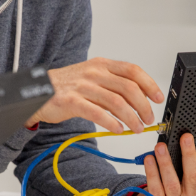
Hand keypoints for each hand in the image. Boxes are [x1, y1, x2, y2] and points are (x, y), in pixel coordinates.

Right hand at [26, 58, 164, 133]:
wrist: (36, 91)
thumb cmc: (67, 87)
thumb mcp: (92, 78)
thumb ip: (113, 86)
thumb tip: (138, 100)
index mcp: (102, 65)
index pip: (133, 71)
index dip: (149, 84)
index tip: (158, 98)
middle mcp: (94, 72)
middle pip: (129, 88)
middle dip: (143, 106)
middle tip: (148, 119)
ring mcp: (82, 86)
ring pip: (116, 102)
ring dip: (131, 118)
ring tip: (136, 129)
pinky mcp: (71, 101)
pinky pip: (97, 113)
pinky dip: (111, 123)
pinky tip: (118, 130)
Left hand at [129, 133, 195, 195]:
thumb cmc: (176, 191)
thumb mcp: (188, 181)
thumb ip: (190, 166)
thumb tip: (187, 141)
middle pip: (193, 177)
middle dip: (190, 155)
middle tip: (186, 138)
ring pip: (172, 183)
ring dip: (166, 163)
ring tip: (160, 147)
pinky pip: (156, 189)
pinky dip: (152, 173)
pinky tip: (149, 160)